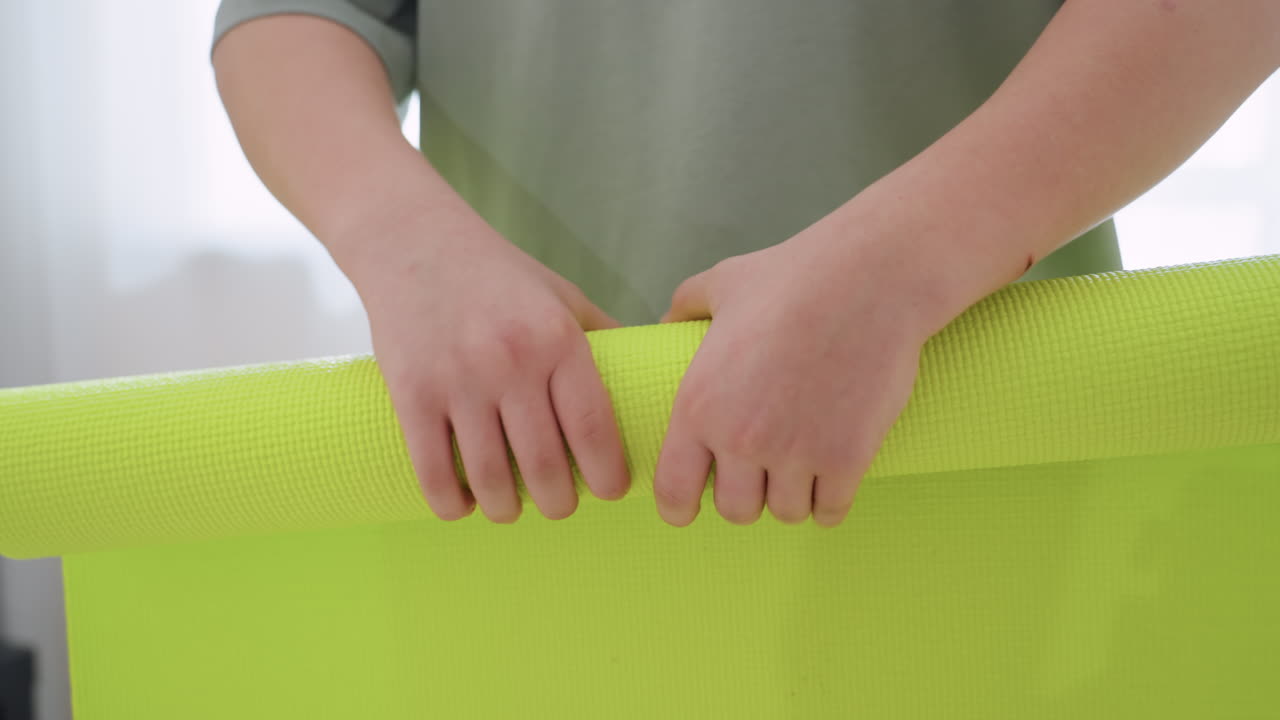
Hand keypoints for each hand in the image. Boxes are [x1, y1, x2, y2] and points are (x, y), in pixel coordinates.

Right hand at [353, 212, 630, 522]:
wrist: (412, 240)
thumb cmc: (496, 275)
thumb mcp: (560, 295)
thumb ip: (603, 337)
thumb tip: (652, 376)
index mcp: (557, 338)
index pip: (594, 429)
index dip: (607, 475)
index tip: (610, 490)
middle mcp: (511, 361)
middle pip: (545, 466)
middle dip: (558, 502)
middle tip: (559, 503)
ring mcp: (458, 380)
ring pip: (491, 478)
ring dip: (506, 509)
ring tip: (511, 506)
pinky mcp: (411, 393)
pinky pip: (434, 472)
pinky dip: (452, 503)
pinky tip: (463, 504)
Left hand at [653, 218, 950, 527]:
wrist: (871, 278)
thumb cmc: (795, 277)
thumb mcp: (722, 284)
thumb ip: (684, 308)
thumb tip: (665, 324)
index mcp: (698, 405)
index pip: (673, 492)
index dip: (680, 506)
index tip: (691, 507)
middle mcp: (740, 438)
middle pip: (735, 511)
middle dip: (746, 496)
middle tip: (761, 474)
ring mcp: (795, 453)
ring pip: (785, 513)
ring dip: (791, 497)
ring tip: (800, 469)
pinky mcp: (846, 459)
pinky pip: (829, 512)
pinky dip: (831, 501)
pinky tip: (832, 478)